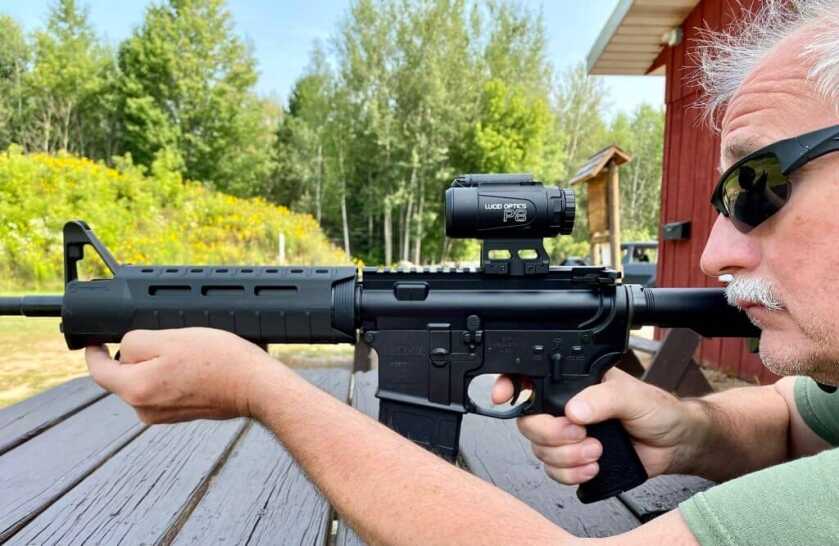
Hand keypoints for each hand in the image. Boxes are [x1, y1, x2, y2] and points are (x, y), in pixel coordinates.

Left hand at [85, 328, 280, 423]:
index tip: (94, 341)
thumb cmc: (219, 361)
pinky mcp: (180, 414)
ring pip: (145, 382)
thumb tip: (123, 349)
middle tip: (161, 336)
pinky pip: (163, 390)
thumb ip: (135, 342)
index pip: (99, 372)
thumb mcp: (170, 337)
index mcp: (136, 389)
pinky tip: (193, 366)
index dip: (94, 353)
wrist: (254, 386)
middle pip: (124, 376)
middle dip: (134, 356)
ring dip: (155, 365)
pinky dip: (170, 376)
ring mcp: (163, 414)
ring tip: (184, 351)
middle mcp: (144, 408)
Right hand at [492, 368, 696, 484]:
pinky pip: (552, 472)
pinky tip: (592, 468)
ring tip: (596, 452)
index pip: (530, 378)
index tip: (503, 396)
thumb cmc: (658, 411)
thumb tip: (574, 409)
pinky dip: (570, 474)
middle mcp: (565, 407)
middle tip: (581, 434)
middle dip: (552, 435)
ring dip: (566, 457)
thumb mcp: (633, 396)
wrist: (674, 445)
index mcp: (573, 383)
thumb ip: (603, 398)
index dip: (509, 385)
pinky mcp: (573, 460)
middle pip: (529, 422)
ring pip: (539, 450)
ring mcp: (567, 435)